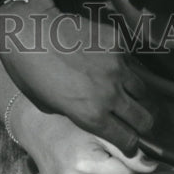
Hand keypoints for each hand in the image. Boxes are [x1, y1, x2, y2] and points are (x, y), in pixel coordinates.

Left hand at [0, 0, 154, 154]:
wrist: (28, 29)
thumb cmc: (29, 71)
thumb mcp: (47, 106)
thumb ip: (76, 114)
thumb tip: (91, 113)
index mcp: (92, 115)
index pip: (129, 140)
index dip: (130, 145)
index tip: (128, 142)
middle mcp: (110, 93)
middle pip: (144, 119)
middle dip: (140, 124)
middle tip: (133, 119)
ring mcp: (116, 65)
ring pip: (141, 89)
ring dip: (134, 94)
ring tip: (122, 90)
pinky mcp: (116, 41)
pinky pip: (129, 59)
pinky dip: (122, 64)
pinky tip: (107, 60)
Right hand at [11, 99, 155, 173]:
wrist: (36, 127)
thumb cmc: (66, 123)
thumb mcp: (96, 128)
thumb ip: (125, 147)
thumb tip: (151, 166)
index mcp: (86, 163)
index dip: (132, 164)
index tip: (131, 156)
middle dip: (120, 173)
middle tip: (110, 157)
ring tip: (98, 162)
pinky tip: (87, 172)